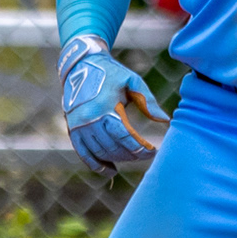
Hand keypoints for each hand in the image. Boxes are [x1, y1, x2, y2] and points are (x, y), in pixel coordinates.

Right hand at [59, 35, 168, 175]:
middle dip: (132, 155)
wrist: (80, 66)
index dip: (140, 148)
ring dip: (117, 159)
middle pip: (113, 147)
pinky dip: (96, 165)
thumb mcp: (132, 81)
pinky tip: (110, 171)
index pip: (125, 137)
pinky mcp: (72, 130)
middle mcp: (89, 119)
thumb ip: (148, 101)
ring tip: (133, 158)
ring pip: (100, 153)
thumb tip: (165, 120)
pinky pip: (83, 154)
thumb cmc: (111, 73)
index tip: (153, 151)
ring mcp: (78, 126)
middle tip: (146, 155)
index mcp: (105, 107)